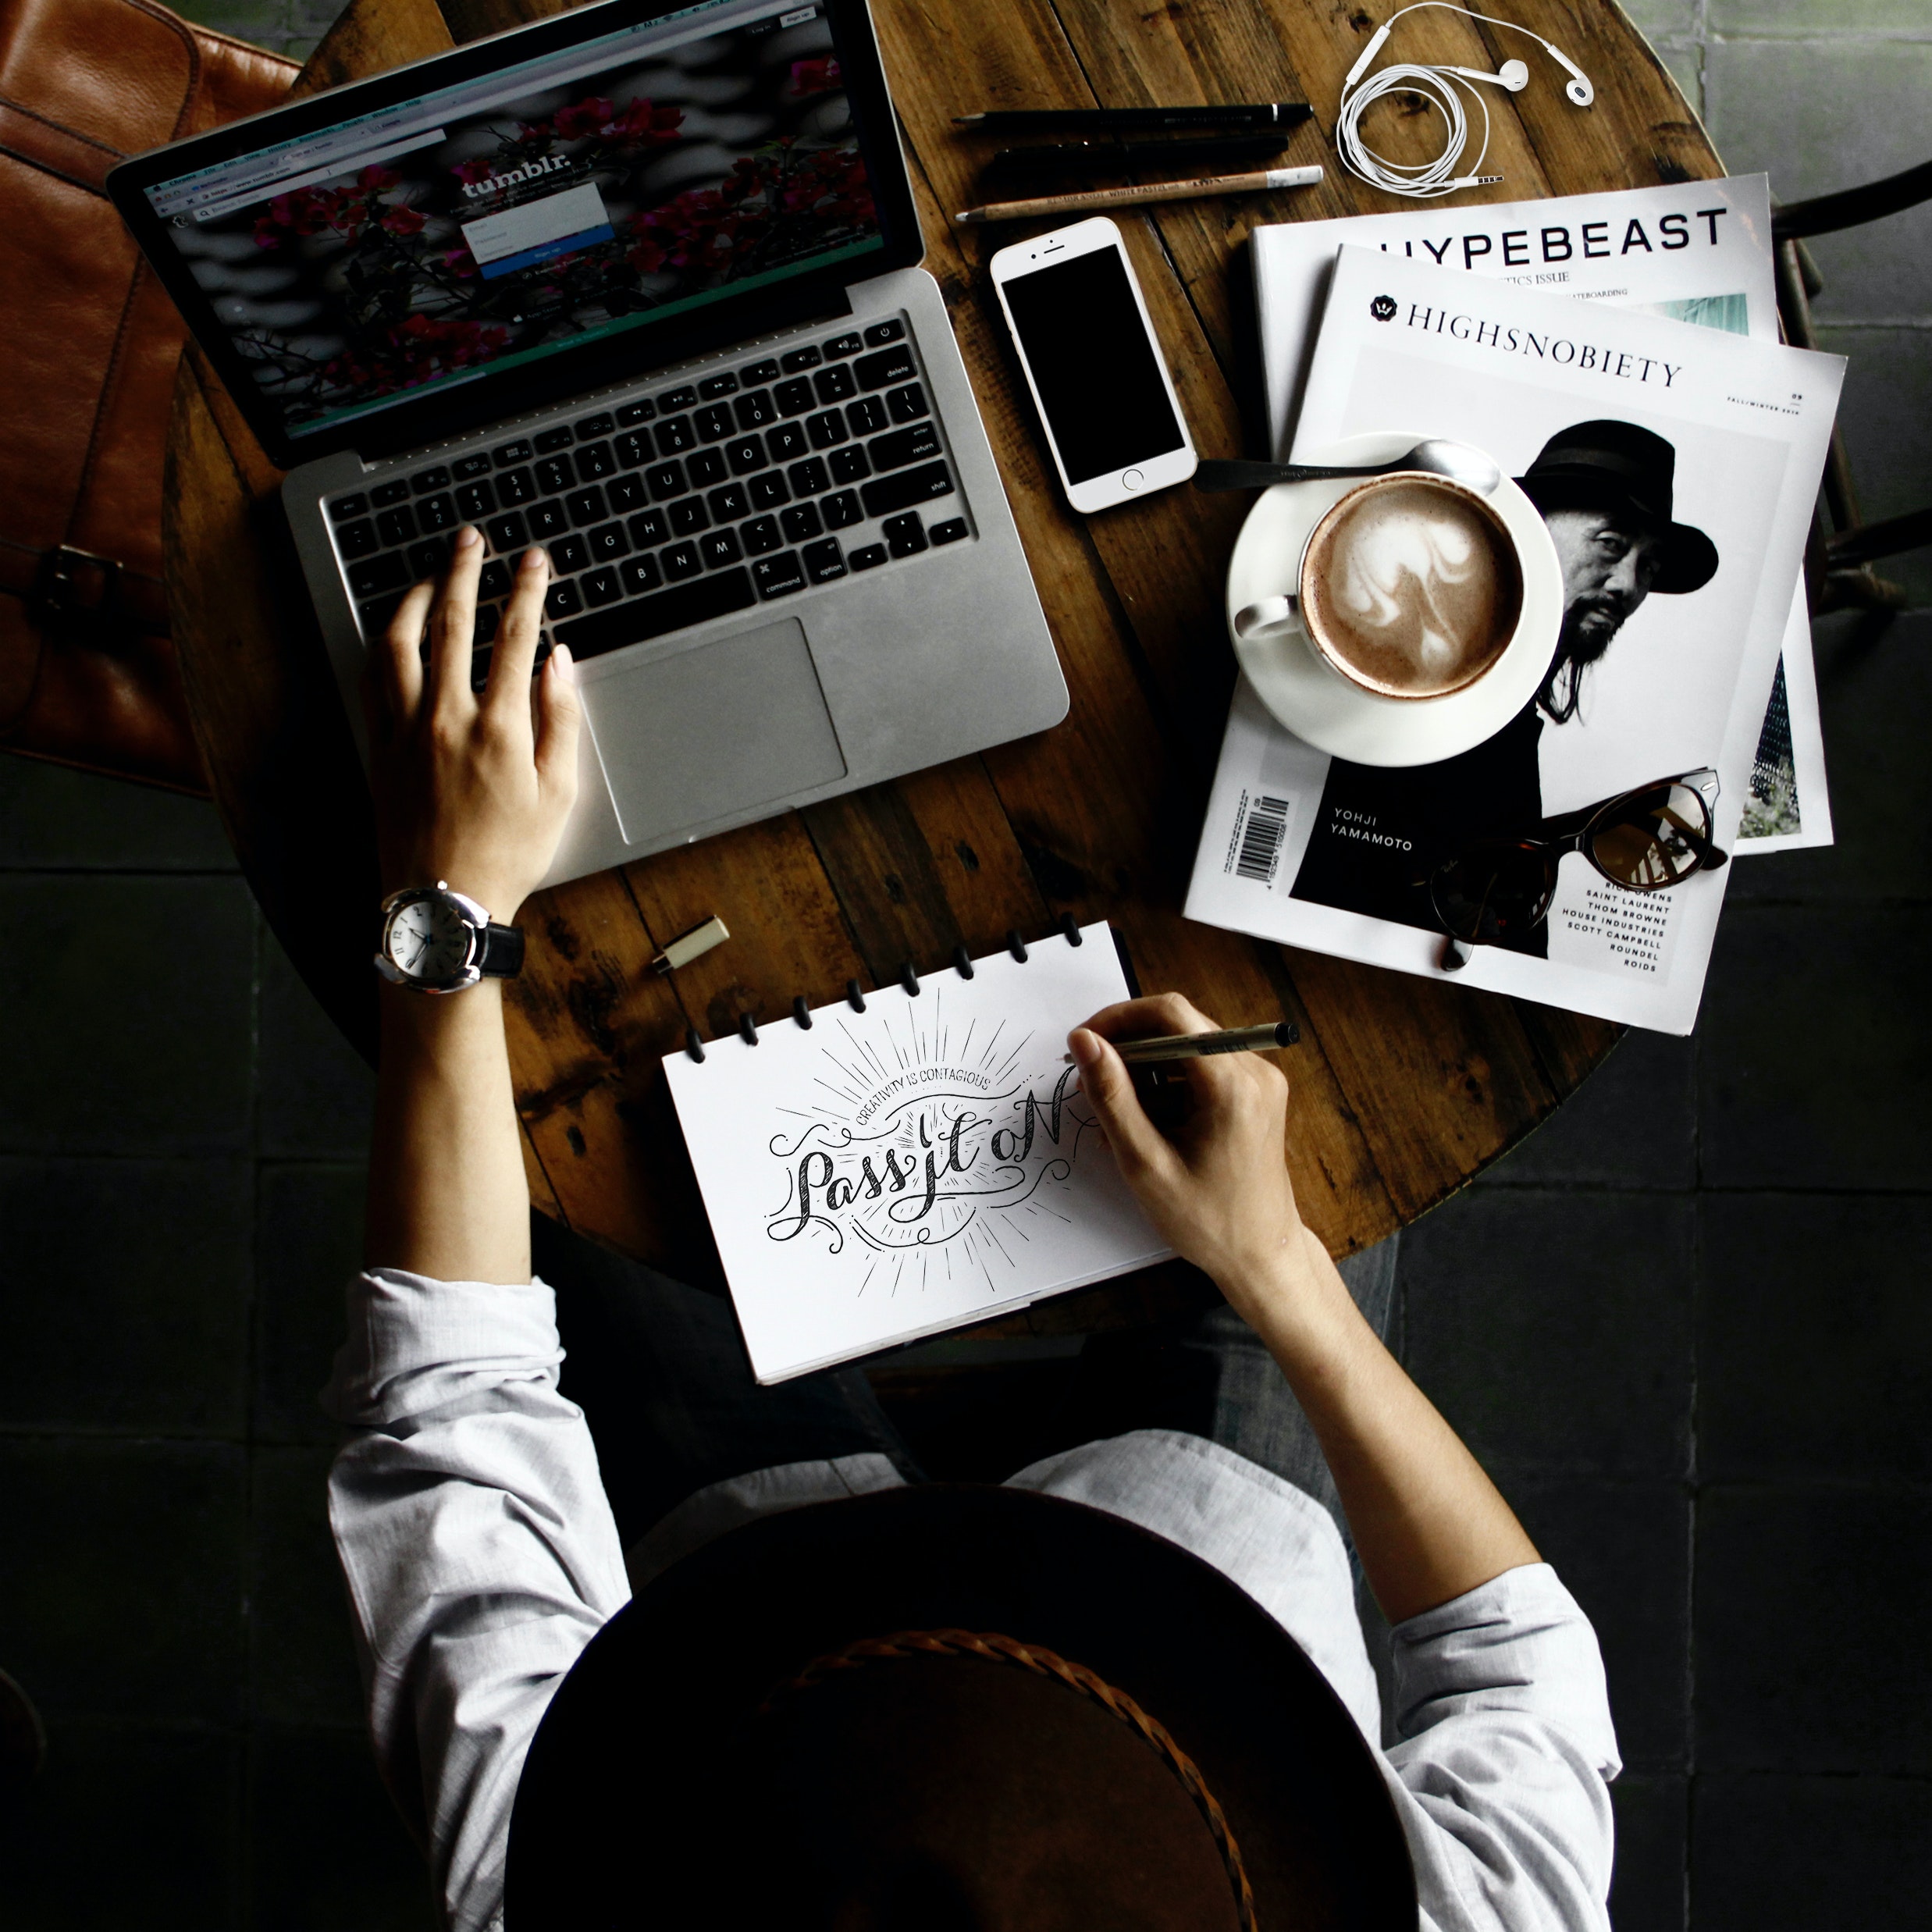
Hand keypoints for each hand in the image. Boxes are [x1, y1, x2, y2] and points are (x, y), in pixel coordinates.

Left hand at [364, 528, 580, 921]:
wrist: (445, 903)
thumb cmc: (508, 855)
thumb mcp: (559, 793)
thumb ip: (561, 720)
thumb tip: (558, 662)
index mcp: (499, 728)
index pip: (514, 636)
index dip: (526, 590)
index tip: (534, 560)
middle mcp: (445, 718)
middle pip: (452, 622)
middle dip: (464, 571)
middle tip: (472, 539)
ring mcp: (405, 730)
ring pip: (401, 642)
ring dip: (416, 598)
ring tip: (431, 574)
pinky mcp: (379, 747)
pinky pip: (374, 679)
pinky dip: (385, 644)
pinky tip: (395, 632)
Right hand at [1068, 994, 1321, 1323]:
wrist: (1262, 1256)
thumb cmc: (1208, 1221)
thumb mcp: (1146, 1162)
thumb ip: (1112, 1096)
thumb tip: (1083, 1042)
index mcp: (1232, 1085)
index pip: (1170, 1014)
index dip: (1119, 1019)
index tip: (1085, 1044)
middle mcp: (1254, 1071)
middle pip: (1179, 1026)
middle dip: (1129, 1049)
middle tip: (1093, 1085)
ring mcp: (1259, 1081)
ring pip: (1187, 1047)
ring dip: (1146, 1072)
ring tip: (1120, 1120)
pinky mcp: (1256, 1094)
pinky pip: (1203, 1069)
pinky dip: (1169, 1087)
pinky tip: (1148, 1126)